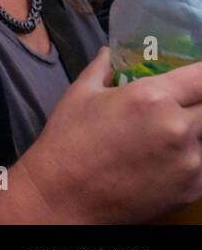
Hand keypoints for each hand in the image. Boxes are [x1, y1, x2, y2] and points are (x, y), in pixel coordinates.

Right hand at [0, 49, 201, 223]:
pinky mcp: (194, 188)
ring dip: (191, 132)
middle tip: (176, 107)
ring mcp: (190, 161)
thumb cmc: (67, 141)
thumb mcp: (80, 94)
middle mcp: (178, 126)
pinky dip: (189, 159)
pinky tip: (162, 162)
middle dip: (194, 103)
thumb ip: (103, 69)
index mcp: (152, 97)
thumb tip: (110, 52)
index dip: (200, 75)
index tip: (194, 78)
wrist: (63, 197)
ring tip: (162, 138)